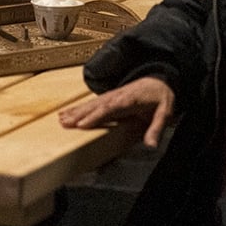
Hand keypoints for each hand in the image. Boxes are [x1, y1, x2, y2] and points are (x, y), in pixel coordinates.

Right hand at [58, 76, 175, 147]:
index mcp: (129, 99)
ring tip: (61, 119)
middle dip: (79, 114)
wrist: (161, 80)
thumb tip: (151, 145)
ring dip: (75, 111)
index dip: (95, 116)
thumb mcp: (165, 113)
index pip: (110, 108)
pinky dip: (78, 108)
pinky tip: (68, 112)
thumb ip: (156, 129)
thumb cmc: (162, 97)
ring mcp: (111, 96)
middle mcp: (117, 96)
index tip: (82, 124)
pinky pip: (92, 103)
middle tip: (64, 123)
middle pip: (95, 105)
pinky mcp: (109, 98)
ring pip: (91, 104)